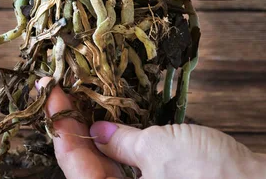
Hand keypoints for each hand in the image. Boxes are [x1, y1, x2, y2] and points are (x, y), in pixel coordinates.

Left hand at [38, 77, 265, 178]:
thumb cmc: (213, 177)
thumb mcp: (158, 151)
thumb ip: (122, 142)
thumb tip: (98, 131)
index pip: (74, 164)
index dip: (59, 127)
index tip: (51, 96)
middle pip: (85, 166)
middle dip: (71, 129)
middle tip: (61, 94)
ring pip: (105, 166)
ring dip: (92, 134)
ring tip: (81, 100)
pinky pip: (129, 165)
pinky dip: (118, 143)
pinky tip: (112, 118)